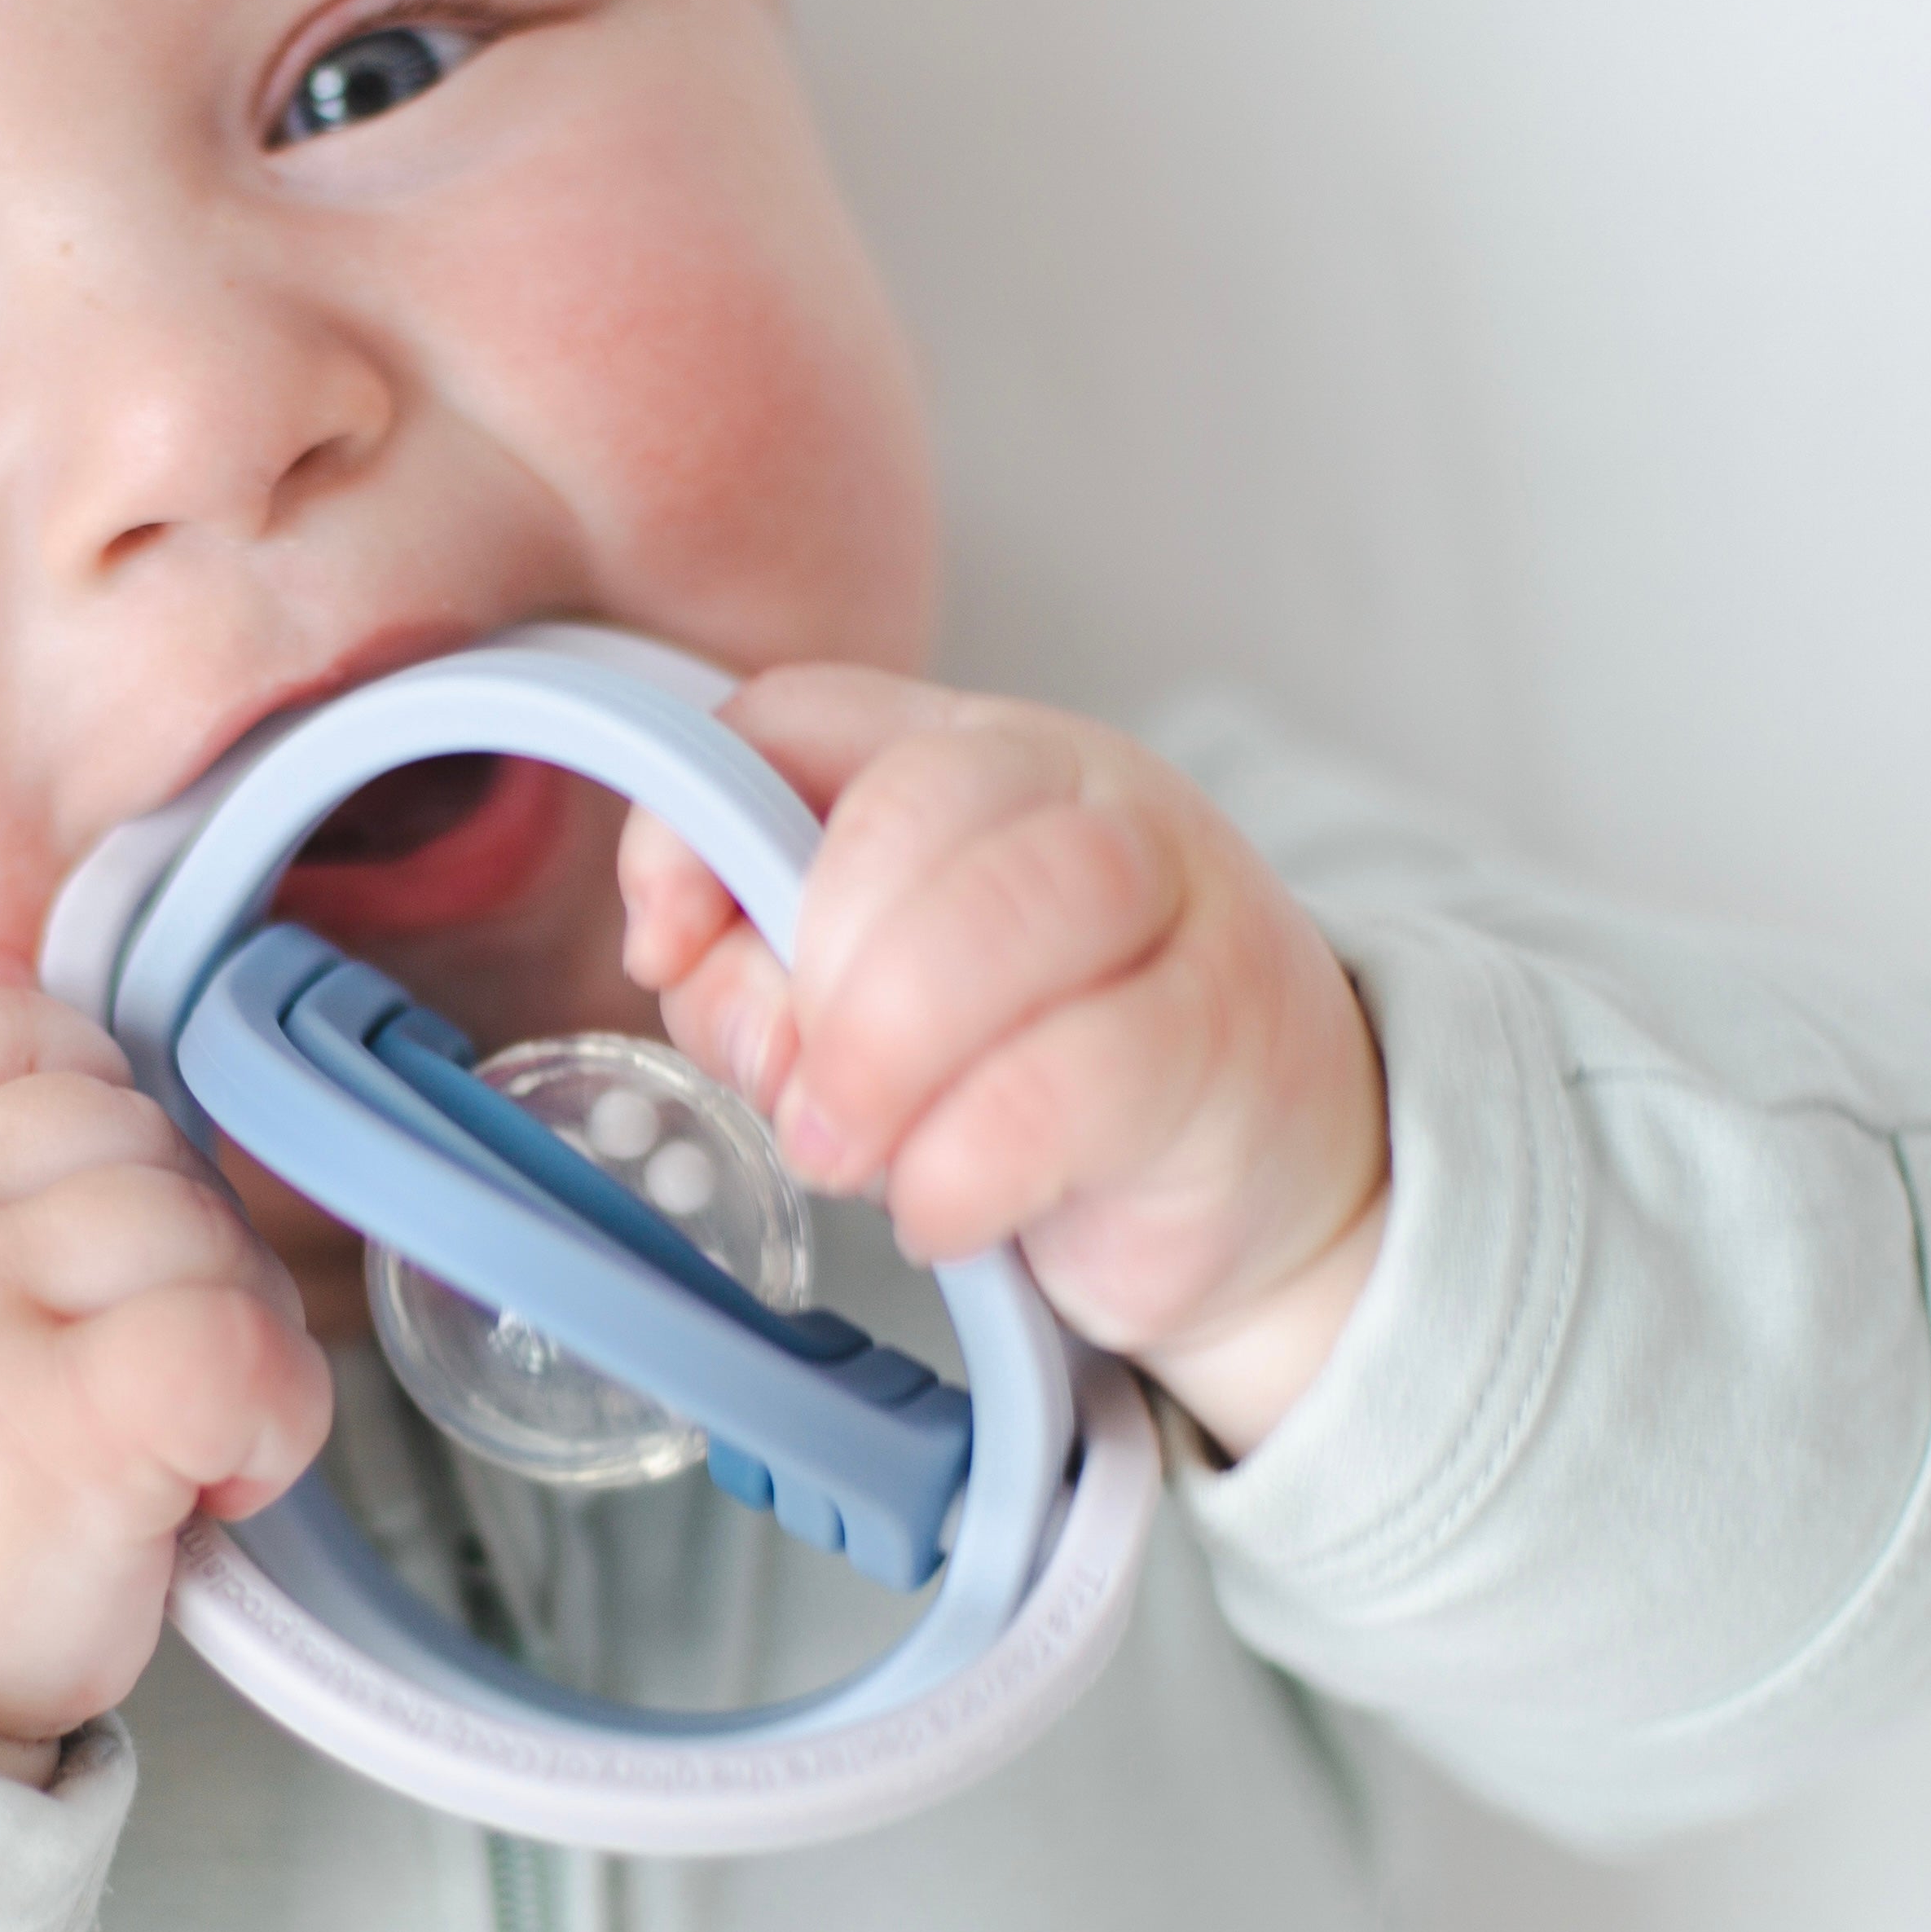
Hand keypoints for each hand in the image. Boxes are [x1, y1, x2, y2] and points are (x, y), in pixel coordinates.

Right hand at [0, 977, 333, 1763]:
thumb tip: (86, 1047)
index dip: (90, 1109)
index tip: (89, 1247)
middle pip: (132, 1131)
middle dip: (182, 1253)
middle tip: (142, 1392)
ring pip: (195, 1225)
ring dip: (231, 1337)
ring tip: (166, 1455)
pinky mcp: (52, 1422)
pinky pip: (233, 1338)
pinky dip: (274, 1410)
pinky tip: (224, 1480)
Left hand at [617, 667, 1388, 1456]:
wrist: (1266, 1182)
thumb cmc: (1043, 1078)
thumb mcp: (871, 1013)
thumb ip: (759, 970)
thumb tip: (677, 954)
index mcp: (974, 757)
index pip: (796, 719)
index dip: (693, 829)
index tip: (665, 947)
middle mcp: (1082, 796)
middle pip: (906, 810)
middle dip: (811, 973)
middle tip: (801, 1103)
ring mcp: (1174, 903)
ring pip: (1000, 916)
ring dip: (884, 1060)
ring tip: (854, 1159)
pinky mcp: (1223, 1038)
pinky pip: (1068, 1084)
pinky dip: (966, 1167)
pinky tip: (949, 1211)